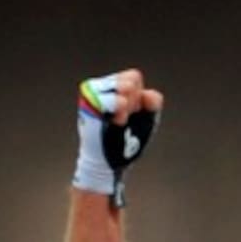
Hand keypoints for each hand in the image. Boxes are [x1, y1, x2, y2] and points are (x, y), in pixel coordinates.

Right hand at [74, 69, 163, 203]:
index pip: (134, 77)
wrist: (108, 164)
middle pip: (130, 79)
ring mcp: (95, 93)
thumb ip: (153, 105)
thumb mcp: (146, 123)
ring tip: (121, 121)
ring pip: (122, 85)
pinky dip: (117, 107)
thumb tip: (147, 94)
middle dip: (134, 101)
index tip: (134, 114)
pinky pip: (108, 95)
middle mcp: (104, 87)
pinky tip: (119, 121)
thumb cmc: (126, 145)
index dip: (140, 97)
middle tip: (126, 120)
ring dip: (127, 105)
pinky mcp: (88, 103)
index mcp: (118, 88)